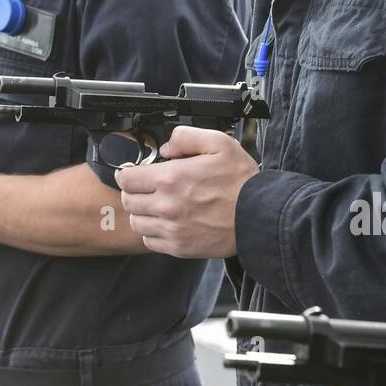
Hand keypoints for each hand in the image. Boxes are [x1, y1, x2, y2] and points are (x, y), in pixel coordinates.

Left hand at [115, 126, 256, 257]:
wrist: (259, 216)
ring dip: (142, 212)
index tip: (136, 172)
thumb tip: (166, 147)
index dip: (129, 172)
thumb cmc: (241, 182)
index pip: (126, 178)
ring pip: (136, 222)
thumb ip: (186, 137)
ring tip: (157, 205)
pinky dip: (153, 232)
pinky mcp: (178, 247)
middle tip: (149, 187)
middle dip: (134, 191)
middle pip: (128, 200)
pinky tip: (167, 222)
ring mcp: (171, 229)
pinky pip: (149, 241)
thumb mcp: (219, 143)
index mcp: (170, 178)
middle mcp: (166, 206)